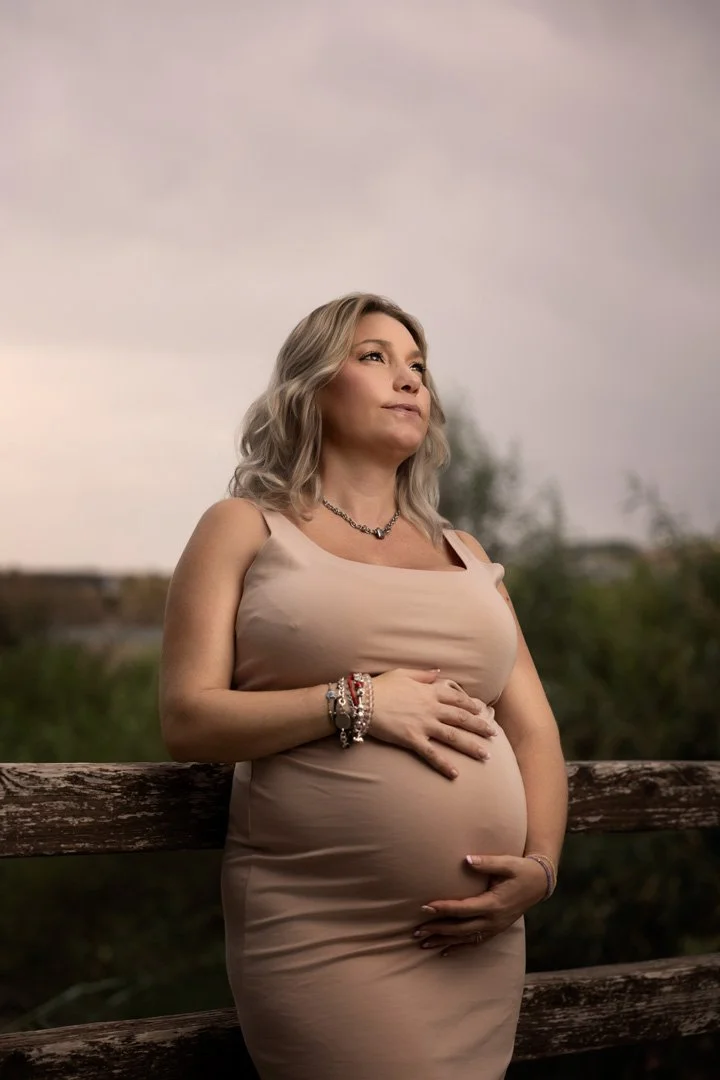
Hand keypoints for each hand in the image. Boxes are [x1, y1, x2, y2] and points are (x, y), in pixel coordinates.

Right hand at [369, 668, 498, 777]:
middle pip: (461, 718)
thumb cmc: (380, 685)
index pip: (456, 698)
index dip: (471, 705)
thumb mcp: (403, 673)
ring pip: (453, 736)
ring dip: (471, 746)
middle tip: (494, 734)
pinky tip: (456, 774)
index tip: (481, 710)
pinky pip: (432, 754)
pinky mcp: (412, 739)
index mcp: (429, 691)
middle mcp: (431, 708)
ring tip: (486, 756)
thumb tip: (438, 672)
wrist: (362, 701)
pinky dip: (444, 765)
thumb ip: (423, 674)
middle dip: (479, 726)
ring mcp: (423, 725)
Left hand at [412, 854, 547, 956]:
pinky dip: (458, 948)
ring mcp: (495, 928)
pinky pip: (475, 942)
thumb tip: (467, 859)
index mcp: (494, 904)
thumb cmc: (521, 870)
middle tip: (416, 931)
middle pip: (460, 928)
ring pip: (465, 939)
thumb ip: (487, 862)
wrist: (540, 884)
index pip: (463, 909)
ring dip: (443, 942)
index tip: (425, 907)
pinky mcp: (496, 930)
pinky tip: (443, 952)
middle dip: (437, 929)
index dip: (444, 908)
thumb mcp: (507, 863)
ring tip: (423, 945)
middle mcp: (493, 920)